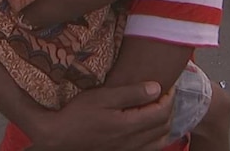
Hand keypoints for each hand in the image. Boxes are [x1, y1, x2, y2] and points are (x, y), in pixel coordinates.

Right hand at [29, 82, 172, 150]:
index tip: (166, 85)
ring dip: (165, 124)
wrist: (60, 138)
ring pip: (160, 141)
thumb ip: (131, 93)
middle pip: (165, 126)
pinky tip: (149, 126)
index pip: (162, 112)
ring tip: (159, 108)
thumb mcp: (103, 97)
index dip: (169, 97)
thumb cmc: (79, 114)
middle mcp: (134, 142)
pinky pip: (150, 149)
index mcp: (130, 125)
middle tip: (164, 94)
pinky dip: (156, 137)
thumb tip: (157, 88)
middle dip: (169, 108)